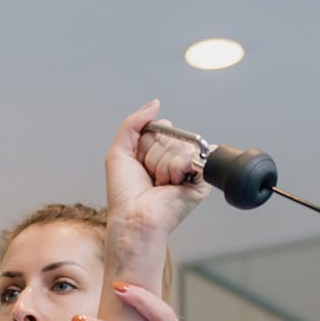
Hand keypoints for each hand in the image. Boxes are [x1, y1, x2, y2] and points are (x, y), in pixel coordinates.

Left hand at [105, 100, 209, 242]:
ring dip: (161, 165)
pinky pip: (190, 156)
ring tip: (157, 184)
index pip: (163, 127)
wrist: (133, 217)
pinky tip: (169, 185)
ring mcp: (188, 169)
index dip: (146, 142)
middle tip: (148, 176)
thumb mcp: (119, 151)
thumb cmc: (124, 194)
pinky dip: (174, 169)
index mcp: (158, 154)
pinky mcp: (200, 180)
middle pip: (170, 134)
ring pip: (178, 145)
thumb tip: (154, 104)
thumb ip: (133, 123)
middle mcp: (175, 160)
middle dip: (152, 154)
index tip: (138, 163)